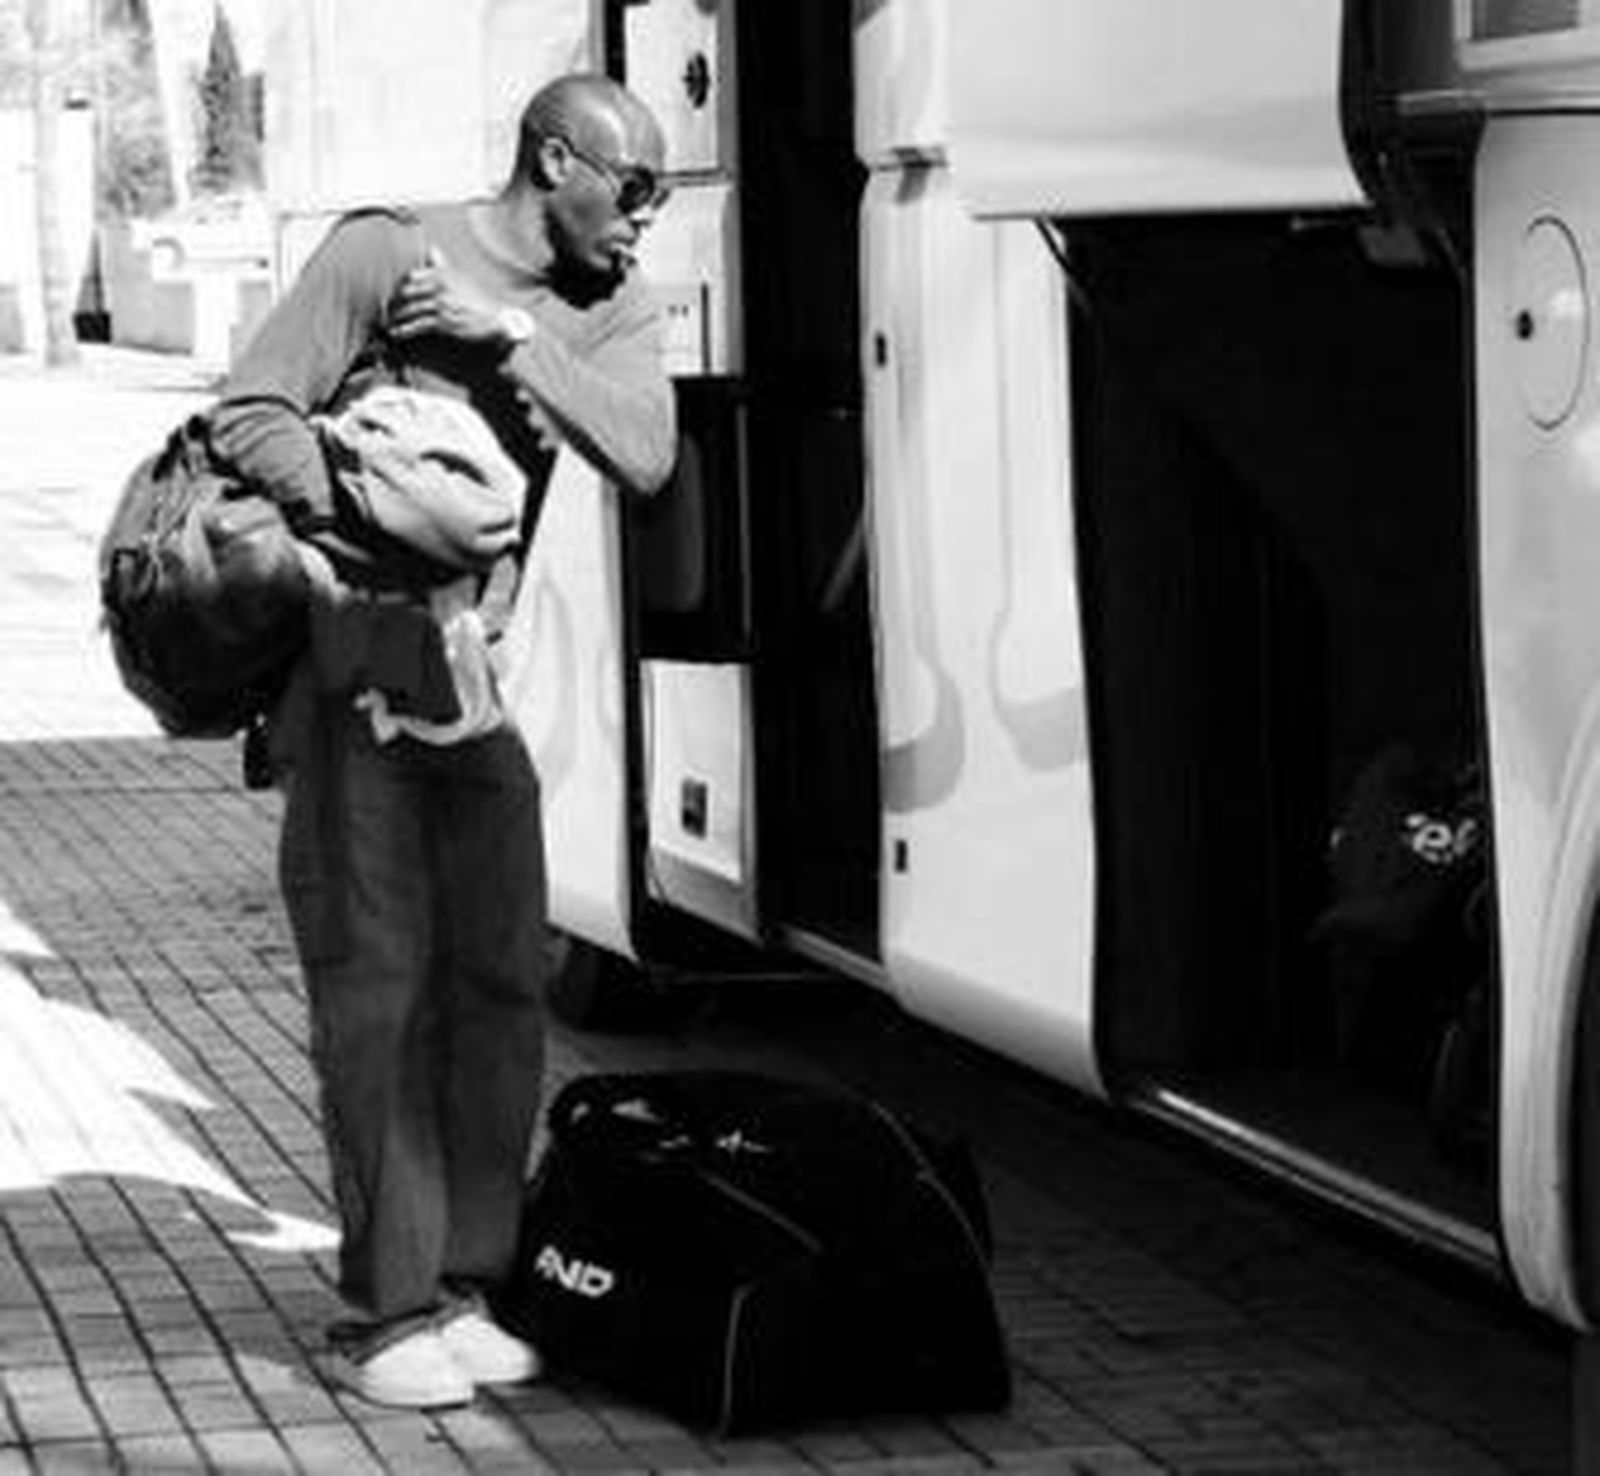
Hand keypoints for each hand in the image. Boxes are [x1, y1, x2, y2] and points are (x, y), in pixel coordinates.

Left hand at [387, 248, 503, 347]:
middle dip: (394, 302)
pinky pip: (418, 325)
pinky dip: (405, 331)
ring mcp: (440, 304)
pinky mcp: (442, 322)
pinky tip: (397, 334)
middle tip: (385, 309)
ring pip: (410, 309)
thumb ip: (442, 263)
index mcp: (442, 272)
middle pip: (406, 292)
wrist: (496, 320)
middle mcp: (439, 286)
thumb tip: (430, 248)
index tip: (393, 293)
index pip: (411, 277)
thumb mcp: (461, 276)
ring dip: (397, 317)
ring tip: (388, 323)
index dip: (400, 286)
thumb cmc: (479, 299)